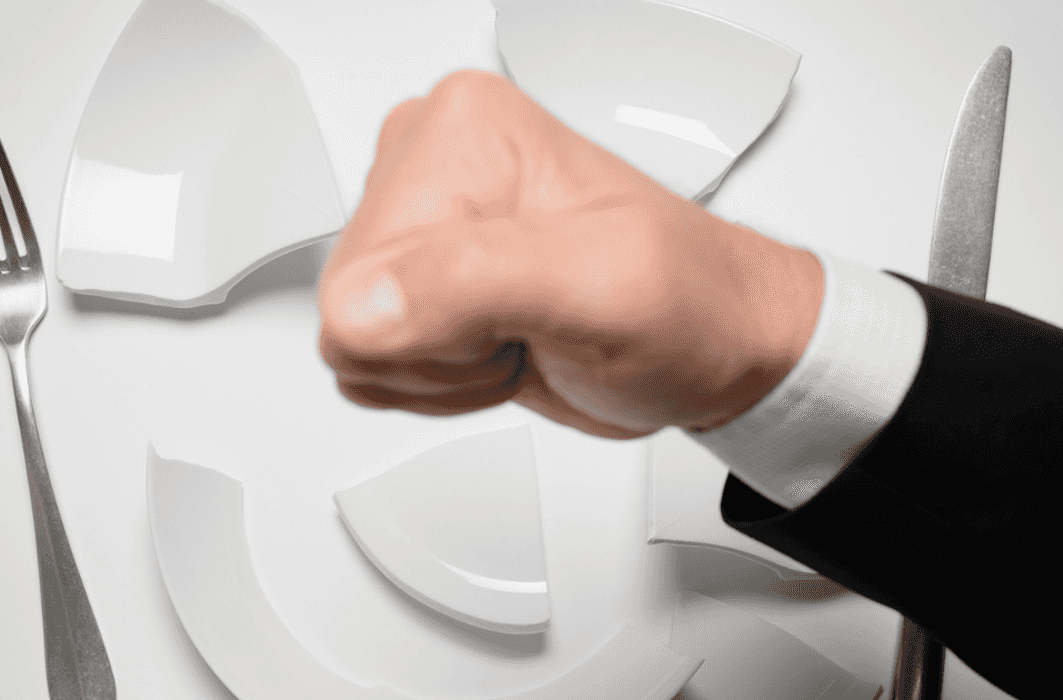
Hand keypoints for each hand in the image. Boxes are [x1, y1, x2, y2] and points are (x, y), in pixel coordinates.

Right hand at [318, 70, 822, 438]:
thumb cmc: (689, 304)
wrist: (713, 341)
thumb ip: (476, 282)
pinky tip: (500, 344)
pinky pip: (372, 357)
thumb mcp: (605, 285)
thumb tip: (362, 306)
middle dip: (441, 350)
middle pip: (349, 307)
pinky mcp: (422, 277)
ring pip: (356, 338)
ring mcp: (423, 223)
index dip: (442, 329)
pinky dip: (439, 379)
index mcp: (461, 131)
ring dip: (443, 368)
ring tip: (521, 331)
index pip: (360, 278)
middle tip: (526, 325)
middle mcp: (429, 165)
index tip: (520, 313)